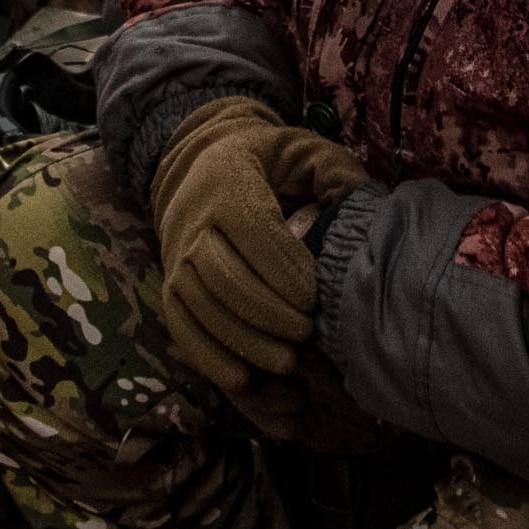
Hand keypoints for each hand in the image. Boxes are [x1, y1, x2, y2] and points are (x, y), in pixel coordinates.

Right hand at [148, 97, 373, 398]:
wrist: (201, 164)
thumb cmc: (267, 162)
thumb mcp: (301, 149)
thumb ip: (333, 169)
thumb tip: (359, 200)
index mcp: (229, 180)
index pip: (251, 227)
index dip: (282, 268)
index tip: (315, 298)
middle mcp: (193, 218)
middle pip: (222, 273)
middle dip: (267, 311)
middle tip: (307, 334)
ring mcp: (175, 256)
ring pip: (200, 304)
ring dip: (242, 339)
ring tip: (287, 363)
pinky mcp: (169, 286)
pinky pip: (180, 325)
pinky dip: (208, 356)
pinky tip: (242, 379)